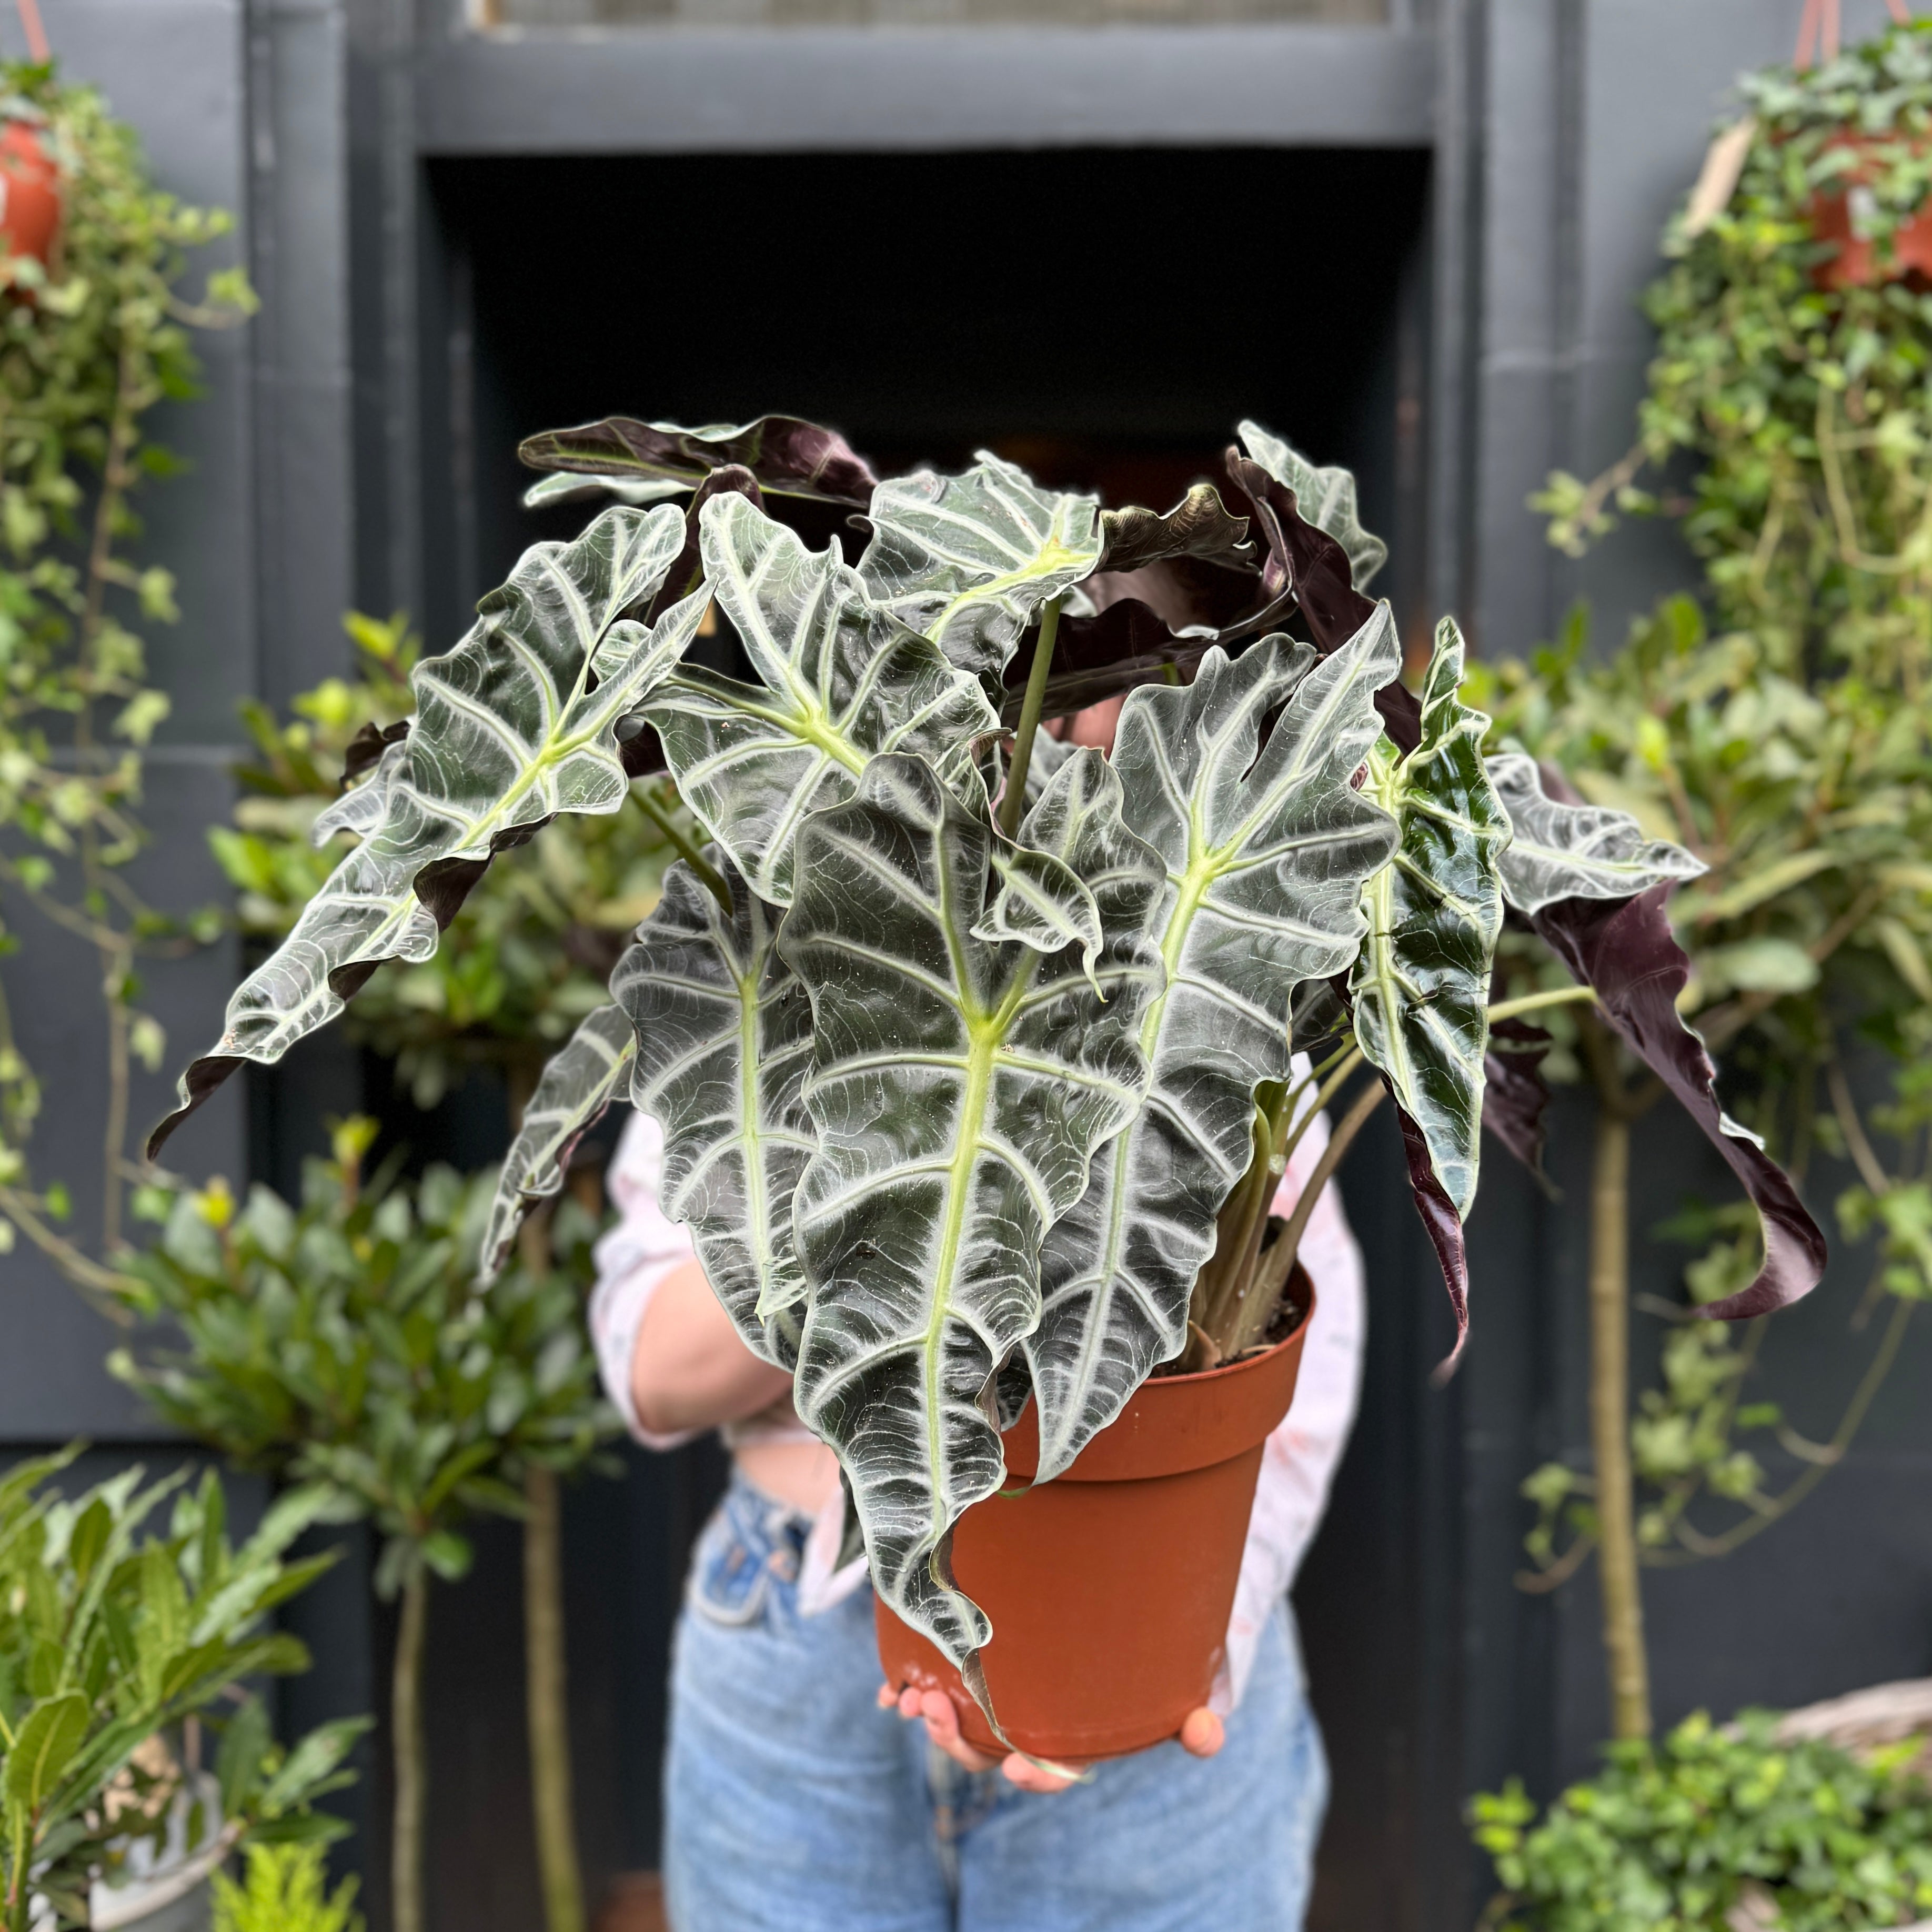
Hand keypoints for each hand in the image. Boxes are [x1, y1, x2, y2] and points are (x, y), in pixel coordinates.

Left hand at [876, 1682, 1223, 1793]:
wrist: (1121, 1611)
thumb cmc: (1147, 1660)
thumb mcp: (1175, 1684)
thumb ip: (1192, 1717)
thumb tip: (1207, 1736)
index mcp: (1075, 1738)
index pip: (1054, 1770)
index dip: (1035, 1776)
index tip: (1014, 1769)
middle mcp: (1033, 1723)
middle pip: (991, 1751)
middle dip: (960, 1742)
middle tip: (938, 1713)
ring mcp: (1001, 1698)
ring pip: (961, 1724)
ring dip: (934, 1718)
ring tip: (914, 1698)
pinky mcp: (976, 1666)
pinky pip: (940, 1687)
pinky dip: (912, 1690)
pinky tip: (891, 1689)